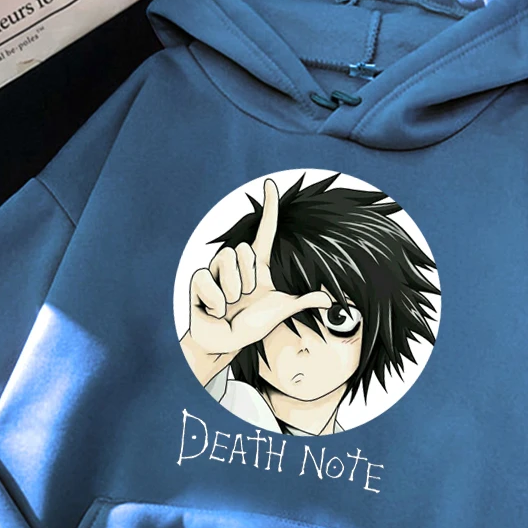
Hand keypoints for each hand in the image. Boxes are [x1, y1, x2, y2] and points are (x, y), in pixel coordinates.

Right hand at [181, 179, 331, 384]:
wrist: (225, 343)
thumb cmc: (251, 326)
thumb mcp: (280, 312)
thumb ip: (302, 302)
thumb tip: (329, 300)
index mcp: (258, 266)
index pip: (264, 232)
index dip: (269, 209)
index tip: (270, 184)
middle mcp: (237, 263)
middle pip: (243, 248)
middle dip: (245, 277)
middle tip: (243, 298)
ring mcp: (216, 270)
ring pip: (225, 258)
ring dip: (230, 288)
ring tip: (229, 305)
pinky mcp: (198, 280)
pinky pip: (205, 277)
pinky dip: (213, 298)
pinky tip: (214, 310)